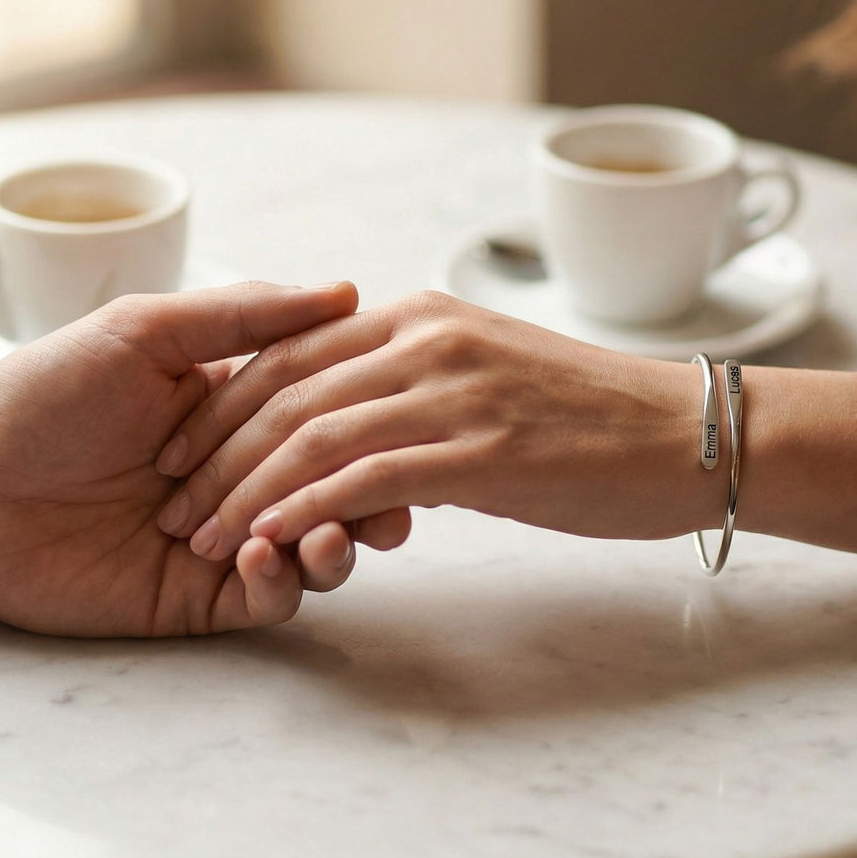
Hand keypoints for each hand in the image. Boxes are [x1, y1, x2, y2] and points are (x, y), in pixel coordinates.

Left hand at [0, 282, 411, 635]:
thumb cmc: (44, 395)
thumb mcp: (144, 331)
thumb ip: (244, 316)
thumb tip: (345, 293)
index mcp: (236, 412)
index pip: (327, 417)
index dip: (369, 424)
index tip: (405, 421)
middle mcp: (240, 474)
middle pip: (333, 491)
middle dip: (371, 500)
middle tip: (392, 508)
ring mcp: (224, 538)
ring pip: (312, 550)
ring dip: (334, 544)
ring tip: (327, 534)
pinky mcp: (198, 597)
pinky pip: (265, 598)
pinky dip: (279, 580)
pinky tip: (259, 554)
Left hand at [153, 291, 724, 560]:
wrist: (689, 436)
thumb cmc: (590, 418)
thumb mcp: (488, 376)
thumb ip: (413, 387)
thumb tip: (350, 433)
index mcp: (419, 316)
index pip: (288, 351)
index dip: (220, 404)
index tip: (177, 452)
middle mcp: (425, 339)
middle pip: (283, 390)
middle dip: (211, 451)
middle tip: (167, 503)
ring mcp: (453, 391)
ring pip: (312, 434)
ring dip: (243, 489)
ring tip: (197, 537)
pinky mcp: (480, 450)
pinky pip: (365, 477)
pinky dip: (302, 509)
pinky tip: (266, 542)